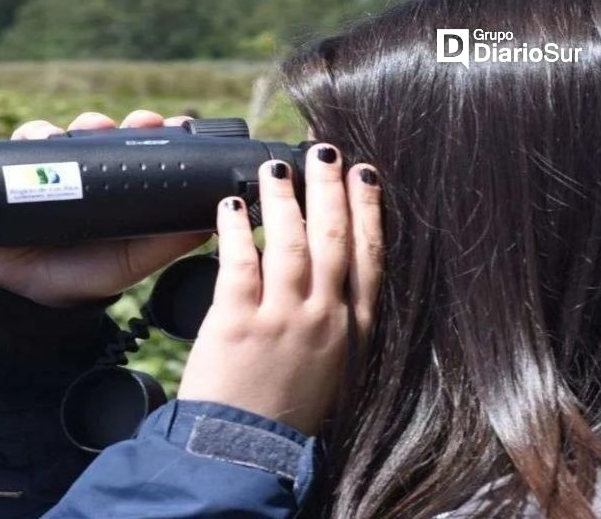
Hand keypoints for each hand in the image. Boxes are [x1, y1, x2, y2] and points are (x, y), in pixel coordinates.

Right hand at [0, 110, 210, 307]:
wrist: (32, 297)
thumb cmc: (86, 275)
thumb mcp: (134, 261)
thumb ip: (170, 243)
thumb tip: (213, 222)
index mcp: (121, 188)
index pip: (142, 150)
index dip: (160, 133)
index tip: (178, 124)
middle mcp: (90, 173)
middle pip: (110, 134)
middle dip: (128, 122)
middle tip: (141, 124)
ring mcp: (55, 170)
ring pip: (73, 131)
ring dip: (87, 122)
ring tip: (95, 129)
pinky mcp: (19, 172)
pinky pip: (25, 143)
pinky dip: (36, 133)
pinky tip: (46, 137)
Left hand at [177, 144, 383, 435]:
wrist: (246, 451)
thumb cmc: (288, 410)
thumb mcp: (333, 368)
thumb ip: (336, 322)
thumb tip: (327, 274)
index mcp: (355, 331)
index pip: (370, 256)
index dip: (368, 210)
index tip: (366, 175)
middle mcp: (326, 319)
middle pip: (334, 238)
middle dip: (330, 187)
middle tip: (324, 150)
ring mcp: (283, 319)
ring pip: (289, 242)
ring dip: (283, 198)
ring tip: (275, 169)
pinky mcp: (237, 323)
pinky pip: (239, 262)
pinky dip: (235, 228)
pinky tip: (230, 205)